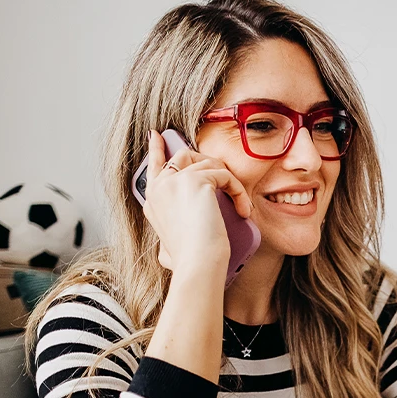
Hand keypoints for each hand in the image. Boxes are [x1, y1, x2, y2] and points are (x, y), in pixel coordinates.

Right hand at [143, 130, 255, 272]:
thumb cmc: (188, 262)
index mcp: (153, 201)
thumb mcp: (168, 249)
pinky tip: (243, 210)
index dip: (156, 148)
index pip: (153, 166)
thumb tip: (167, 255)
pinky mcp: (196, 180)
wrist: (197, 263)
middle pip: (183, 156)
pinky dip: (238, 191)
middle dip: (206, 162)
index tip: (157, 134)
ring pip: (207, 163)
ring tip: (238, 204)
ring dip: (228, 181)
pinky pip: (225, 175)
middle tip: (224, 178)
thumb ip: (168, 240)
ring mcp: (175, 181)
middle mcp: (160, 187)